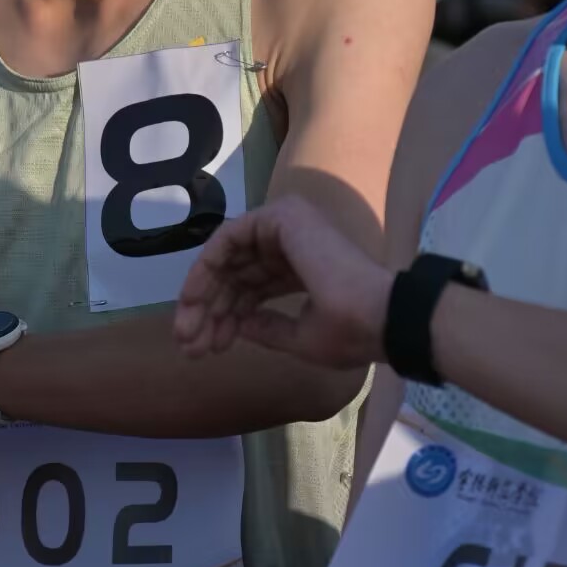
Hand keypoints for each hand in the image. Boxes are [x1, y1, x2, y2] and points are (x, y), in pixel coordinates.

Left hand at [174, 194, 392, 370]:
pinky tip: (196, 300)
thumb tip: (241, 325)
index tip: (205, 350)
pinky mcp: (281, 217)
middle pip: (235, 275)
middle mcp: (293, 244)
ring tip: (188, 334)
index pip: (252, 289)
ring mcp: (287, 226)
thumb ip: (268, 328)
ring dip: (202, 296)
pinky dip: (208, 267)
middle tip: (188, 345)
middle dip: (208, 311)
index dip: (225, 318)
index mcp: (302, 270)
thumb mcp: (300, 338)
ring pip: (227, 259)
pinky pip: (229, 238)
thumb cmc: (348, 332)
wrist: (378, 317)